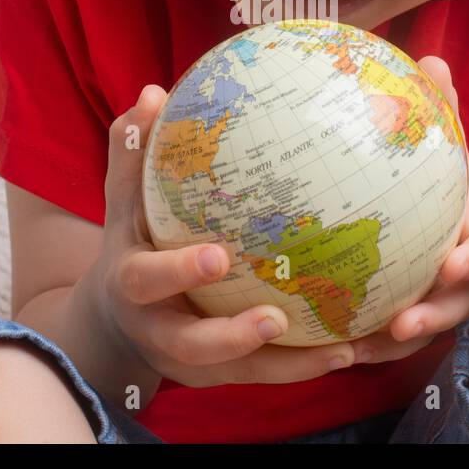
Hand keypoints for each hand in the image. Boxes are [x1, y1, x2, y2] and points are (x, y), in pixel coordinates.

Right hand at [77, 84, 358, 394]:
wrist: (117, 320)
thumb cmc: (133, 240)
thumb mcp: (124, 200)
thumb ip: (132, 151)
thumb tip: (153, 93)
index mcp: (133, 284)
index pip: (147, 280)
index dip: (178, 272)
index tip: (218, 256)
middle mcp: (159, 330)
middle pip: (192, 345)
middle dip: (232, 337)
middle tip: (277, 318)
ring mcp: (192, 361)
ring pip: (241, 372)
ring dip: (289, 364)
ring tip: (340, 348)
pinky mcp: (223, 376)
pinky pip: (267, 374)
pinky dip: (306, 364)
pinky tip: (351, 347)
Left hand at [345, 55, 468, 364]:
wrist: (461, 220)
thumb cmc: (449, 180)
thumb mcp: (448, 146)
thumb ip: (441, 109)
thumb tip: (431, 58)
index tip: (452, 266)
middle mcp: (465, 276)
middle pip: (457, 305)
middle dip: (431, 317)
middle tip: (399, 325)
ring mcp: (442, 302)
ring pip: (423, 331)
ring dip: (392, 345)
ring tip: (354, 350)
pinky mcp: (412, 319)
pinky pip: (390, 343)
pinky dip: (366, 347)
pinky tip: (329, 348)